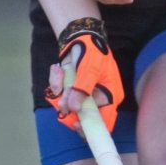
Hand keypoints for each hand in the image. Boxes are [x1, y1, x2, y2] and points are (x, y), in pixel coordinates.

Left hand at [47, 17, 123, 132]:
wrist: (80, 36)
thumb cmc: (92, 51)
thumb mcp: (90, 68)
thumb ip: (82, 88)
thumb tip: (74, 108)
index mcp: (110, 96)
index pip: (105, 121)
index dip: (91, 127)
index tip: (77, 125)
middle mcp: (97, 100)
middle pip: (82, 118)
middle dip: (68, 109)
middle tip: (61, 103)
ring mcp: (82, 96)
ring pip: (67, 108)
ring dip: (60, 93)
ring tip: (60, 73)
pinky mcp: (70, 91)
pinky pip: (59, 96)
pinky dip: (55, 84)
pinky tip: (58, 71)